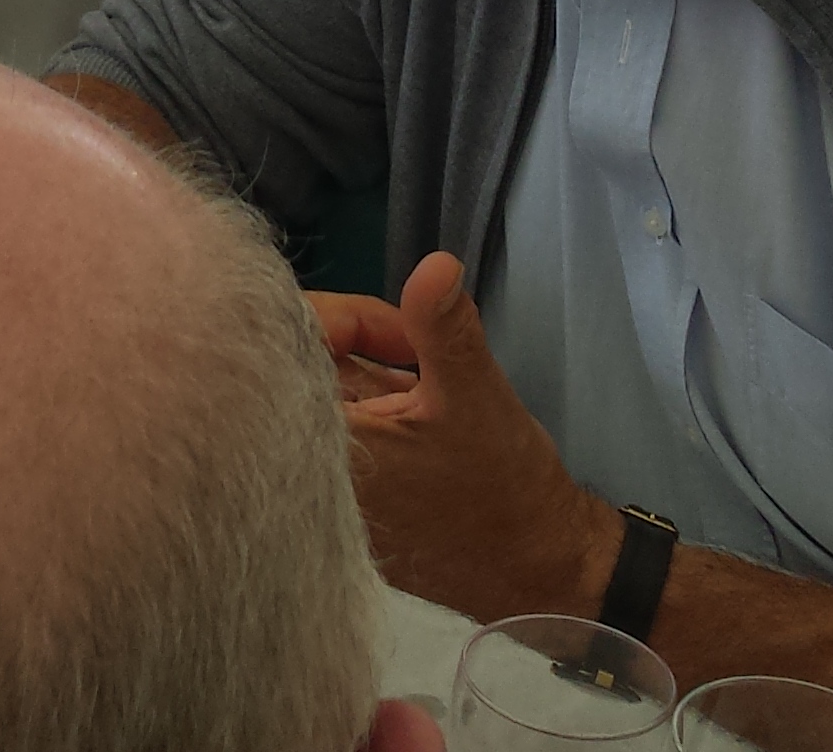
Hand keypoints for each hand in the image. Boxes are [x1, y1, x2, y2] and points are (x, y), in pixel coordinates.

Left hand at [323, 253, 618, 615]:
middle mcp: (306, 472)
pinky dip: (369, 414)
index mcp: (326, 444)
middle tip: (414, 355)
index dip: (347, 317)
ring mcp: (323, 494)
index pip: (294, 344)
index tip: (405, 331)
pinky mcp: (344, 507)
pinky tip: (411, 419)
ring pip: (324, 401)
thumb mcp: (474, 393)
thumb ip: (442, 326)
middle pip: (302, 370)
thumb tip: (435, 263)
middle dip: (358, 347)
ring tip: (420, 390)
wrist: (538, 568)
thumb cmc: (503, 486)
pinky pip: (336, 436)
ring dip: (366, 380)